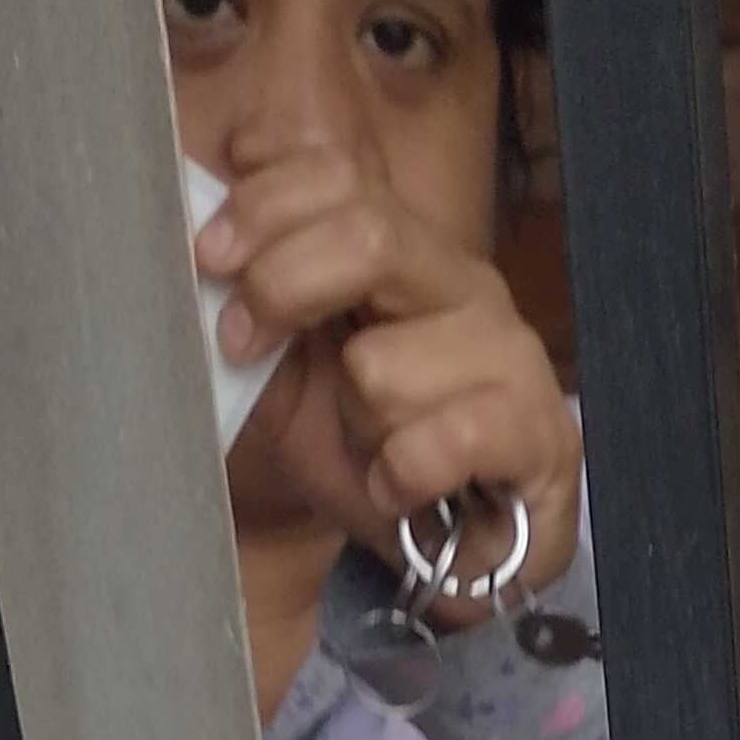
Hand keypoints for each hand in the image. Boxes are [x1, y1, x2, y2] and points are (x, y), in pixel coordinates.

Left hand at [198, 139, 579, 608]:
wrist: (445, 564)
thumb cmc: (365, 460)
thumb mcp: (287, 371)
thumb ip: (253, 299)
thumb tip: (197, 229)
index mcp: (406, 253)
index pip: (341, 175)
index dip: (264, 206)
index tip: (208, 260)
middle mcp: (464, 286)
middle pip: (369, 234)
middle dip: (283, 287)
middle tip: (241, 345)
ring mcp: (510, 356)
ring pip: (383, 367)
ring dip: (358, 426)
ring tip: (374, 451)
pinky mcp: (541, 434)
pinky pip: (439, 443)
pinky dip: (402, 479)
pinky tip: (403, 490)